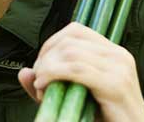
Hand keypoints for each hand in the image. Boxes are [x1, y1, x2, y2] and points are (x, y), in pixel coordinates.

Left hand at [18, 23, 143, 121]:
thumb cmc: (106, 119)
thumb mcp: (75, 97)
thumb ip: (50, 83)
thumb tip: (24, 73)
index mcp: (113, 52)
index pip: (75, 30)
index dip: (50, 44)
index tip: (40, 67)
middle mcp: (119, 55)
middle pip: (69, 40)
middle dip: (45, 58)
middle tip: (39, 81)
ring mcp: (120, 68)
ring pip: (70, 53)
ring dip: (47, 69)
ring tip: (42, 88)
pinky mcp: (115, 85)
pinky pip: (76, 69)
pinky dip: (53, 75)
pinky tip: (44, 88)